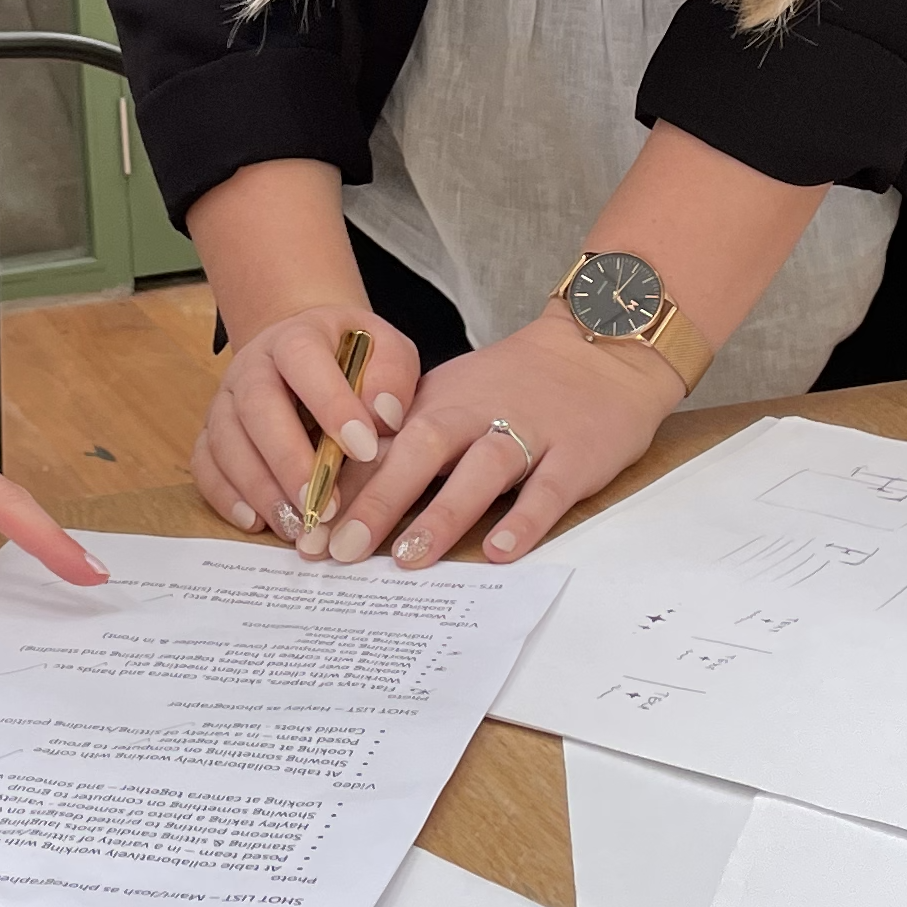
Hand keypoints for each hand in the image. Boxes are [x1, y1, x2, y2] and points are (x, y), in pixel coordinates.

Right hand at [191, 303, 421, 539]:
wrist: (308, 353)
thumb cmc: (354, 358)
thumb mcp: (386, 351)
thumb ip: (392, 377)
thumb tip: (383, 417)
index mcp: (297, 336)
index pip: (304, 359)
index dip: (331, 402)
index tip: (364, 448)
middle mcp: (252, 365)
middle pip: (256, 405)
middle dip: (288, 459)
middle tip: (321, 503)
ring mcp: (226, 399)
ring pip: (226, 440)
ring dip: (258, 487)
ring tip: (296, 523)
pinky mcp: (213, 432)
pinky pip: (205, 464)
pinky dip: (225, 496)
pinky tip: (256, 522)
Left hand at [316, 310, 677, 567]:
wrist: (600, 348)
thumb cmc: (513, 385)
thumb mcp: (451, 400)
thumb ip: (405, 442)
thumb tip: (345, 495)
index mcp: (439, 403)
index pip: (383, 445)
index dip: (343, 488)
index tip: (307, 531)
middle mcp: (478, 414)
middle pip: (421, 452)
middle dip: (378, 501)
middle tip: (340, 550)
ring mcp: (529, 433)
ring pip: (481, 471)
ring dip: (443, 514)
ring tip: (409, 558)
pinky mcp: (576, 455)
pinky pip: (548, 490)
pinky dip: (524, 520)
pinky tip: (499, 552)